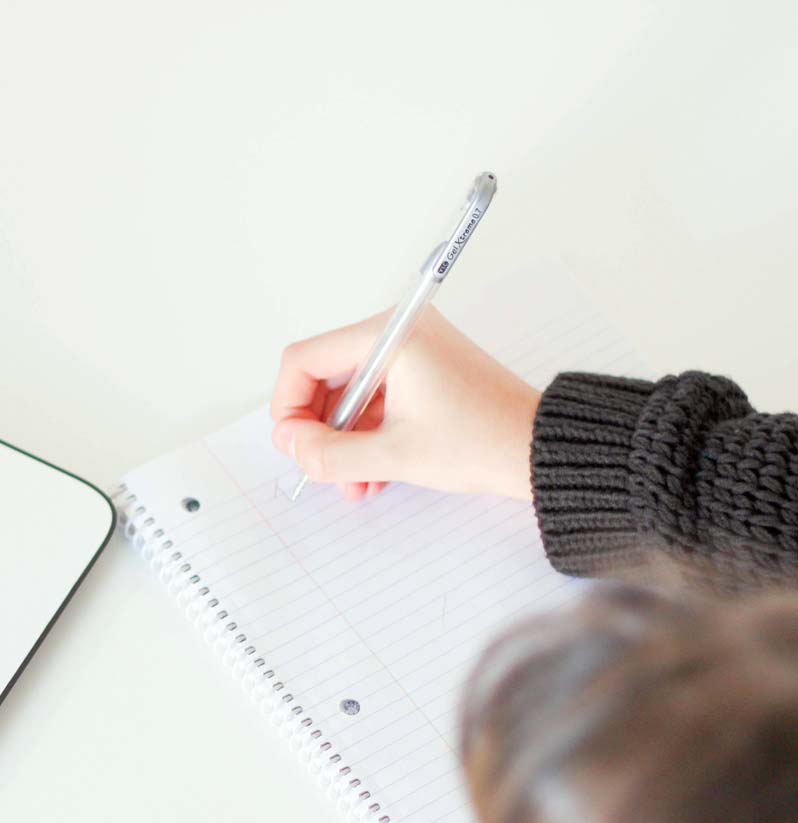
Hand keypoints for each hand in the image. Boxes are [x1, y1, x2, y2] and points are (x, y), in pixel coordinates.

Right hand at [270, 307, 539, 501]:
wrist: (541, 450)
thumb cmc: (484, 441)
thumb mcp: (393, 455)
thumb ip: (329, 453)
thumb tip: (290, 444)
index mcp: (389, 336)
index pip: (304, 359)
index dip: (288, 406)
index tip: (294, 445)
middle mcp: (398, 334)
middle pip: (324, 377)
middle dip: (318, 429)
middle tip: (320, 467)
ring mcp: (412, 352)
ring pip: (348, 395)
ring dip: (342, 441)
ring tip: (352, 482)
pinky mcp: (423, 373)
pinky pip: (375, 401)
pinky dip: (366, 435)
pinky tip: (371, 474)